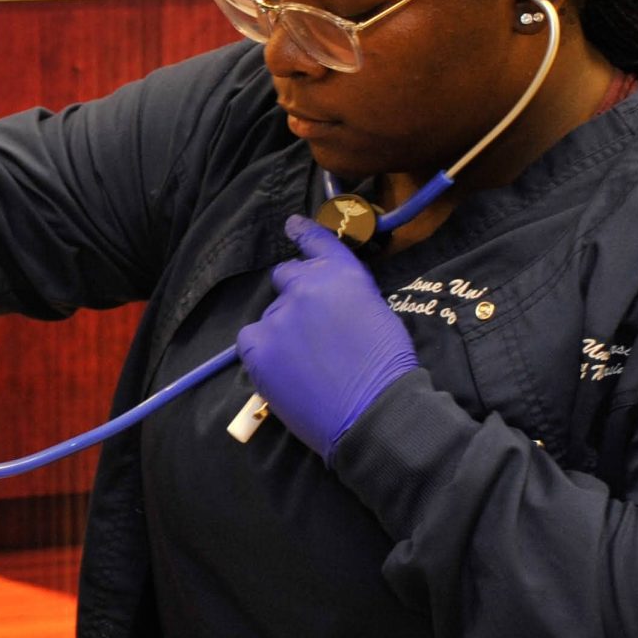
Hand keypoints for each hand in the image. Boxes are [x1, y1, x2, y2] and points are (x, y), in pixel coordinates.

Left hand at [233, 215, 419, 459]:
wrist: (374, 411)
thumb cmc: (387, 368)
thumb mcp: (377, 313)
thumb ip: (346, 296)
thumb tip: (328, 302)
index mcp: (340, 275)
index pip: (316, 244)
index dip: (302, 233)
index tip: (292, 225)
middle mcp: (305, 287)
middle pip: (285, 277)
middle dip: (294, 295)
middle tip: (307, 325)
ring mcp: (278, 317)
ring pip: (270, 316)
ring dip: (282, 330)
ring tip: (304, 363)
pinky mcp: (258, 348)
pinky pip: (250, 340)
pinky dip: (263, 352)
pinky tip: (283, 369)